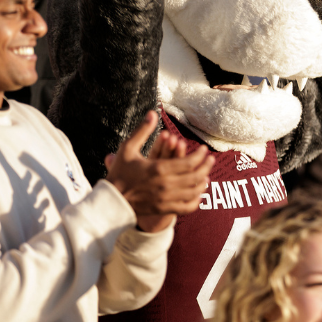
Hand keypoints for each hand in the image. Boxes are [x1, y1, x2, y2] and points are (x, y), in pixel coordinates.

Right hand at [104, 111, 213, 232]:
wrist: (111, 201)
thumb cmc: (119, 173)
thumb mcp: (128, 148)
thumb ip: (142, 130)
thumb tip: (153, 113)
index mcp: (159, 169)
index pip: (189, 163)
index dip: (200, 155)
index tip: (204, 149)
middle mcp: (165, 185)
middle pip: (195, 177)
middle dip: (206, 167)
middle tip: (211, 160)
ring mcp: (166, 199)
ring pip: (194, 192)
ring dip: (203, 182)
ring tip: (206, 174)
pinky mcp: (164, 209)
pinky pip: (187, 207)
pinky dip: (196, 200)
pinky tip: (198, 193)